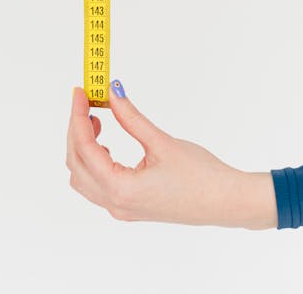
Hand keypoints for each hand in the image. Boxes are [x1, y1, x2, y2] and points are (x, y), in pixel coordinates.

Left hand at [66, 81, 276, 228]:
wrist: (227, 202)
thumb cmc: (201, 176)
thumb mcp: (162, 142)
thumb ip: (131, 117)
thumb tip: (112, 93)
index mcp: (121, 190)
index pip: (84, 149)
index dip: (77, 116)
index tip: (79, 93)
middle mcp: (116, 204)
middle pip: (76, 164)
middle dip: (76, 129)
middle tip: (84, 100)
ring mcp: (122, 209)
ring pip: (83, 178)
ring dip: (82, 146)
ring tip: (96, 118)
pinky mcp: (130, 206)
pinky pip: (97, 184)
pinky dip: (93, 160)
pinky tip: (106, 141)